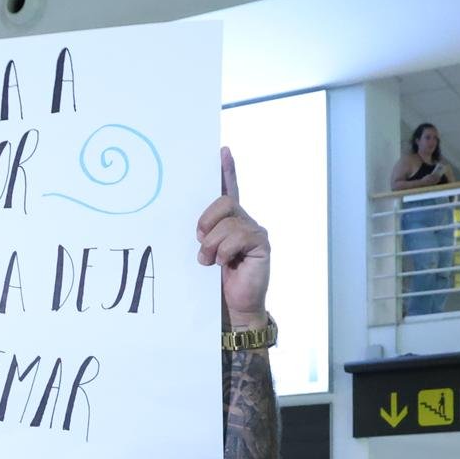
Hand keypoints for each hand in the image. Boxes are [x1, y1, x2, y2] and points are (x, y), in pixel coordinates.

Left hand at [198, 148, 270, 331]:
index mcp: (229, 222)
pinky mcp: (261, 243)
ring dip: (211, 245)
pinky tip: (226, 264)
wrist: (234, 307)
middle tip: (200, 243)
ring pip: (227, 222)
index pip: (228, 191)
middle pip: (222, 202)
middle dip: (206, 223)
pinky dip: (224, 252)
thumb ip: (204, 235)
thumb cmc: (217, 282)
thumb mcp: (206, 253)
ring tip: (210, 262)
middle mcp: (244, 222)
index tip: (222, 151)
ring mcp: (254, 231)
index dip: (226, 171)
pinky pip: (237, 236)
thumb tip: (198, 229)